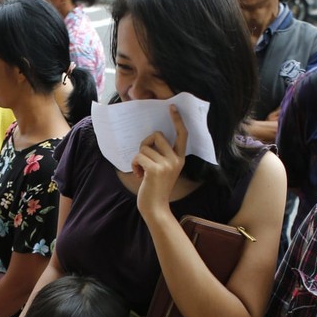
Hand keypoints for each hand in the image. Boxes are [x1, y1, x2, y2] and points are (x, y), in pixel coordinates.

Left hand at [131, 105, 185, 220]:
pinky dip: (134, 165)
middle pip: (156, 135)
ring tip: (141, 171)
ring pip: (144, 147)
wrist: (156, 209)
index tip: (172, 107)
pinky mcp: (155, 170)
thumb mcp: (162, 171)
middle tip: (143, 159)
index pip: (182, 135)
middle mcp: (176, 160)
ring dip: (138, 158)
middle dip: (145, 144)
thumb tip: (150, 139)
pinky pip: (138, 156)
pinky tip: (137, 175)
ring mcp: (167, 164)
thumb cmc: (155, 189)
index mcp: (180, 159)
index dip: (177, 120)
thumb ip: (161, 156)